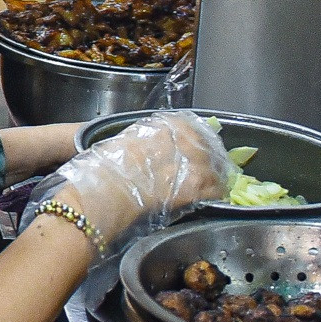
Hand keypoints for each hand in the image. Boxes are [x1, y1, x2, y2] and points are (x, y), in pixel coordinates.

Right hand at [45, 111, 227, 247]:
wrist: (104, 191)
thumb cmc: (104, 169)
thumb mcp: (122, 142)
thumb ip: (143, 140)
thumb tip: (152, 147)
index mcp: (162, 126)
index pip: (188, 125)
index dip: (195, 136)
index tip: (197, 143)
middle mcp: (179, 139)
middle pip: (205, 145)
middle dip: (210, 154)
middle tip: (212, 164)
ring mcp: (189, 163)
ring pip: (214, 167)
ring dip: (216, 174)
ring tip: (215, 182)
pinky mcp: (194, 186)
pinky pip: (214, 189)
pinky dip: (216, 193)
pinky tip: (214, 196)